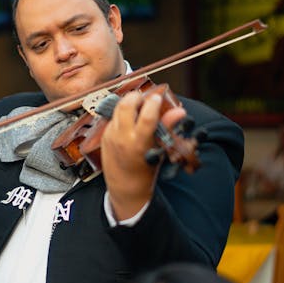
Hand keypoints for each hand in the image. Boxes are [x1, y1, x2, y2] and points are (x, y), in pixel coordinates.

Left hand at [101, 92, 185, 220]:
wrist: (125, 186)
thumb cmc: (144, 171)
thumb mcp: (158, 150)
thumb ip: (166, 127)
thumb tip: (179, 111)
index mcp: (139, 143)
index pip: (146, 115)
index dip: (153, 101)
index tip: (157, 97)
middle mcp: (123, 138)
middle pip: (126, 105)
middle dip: (137, 96)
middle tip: (145, 99)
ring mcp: (111, 136)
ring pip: (117, 108)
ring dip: (128, 102)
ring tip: (138, 106)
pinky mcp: (104, 136)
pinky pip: (113, 117)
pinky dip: (122, 114)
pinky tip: (129, 120)